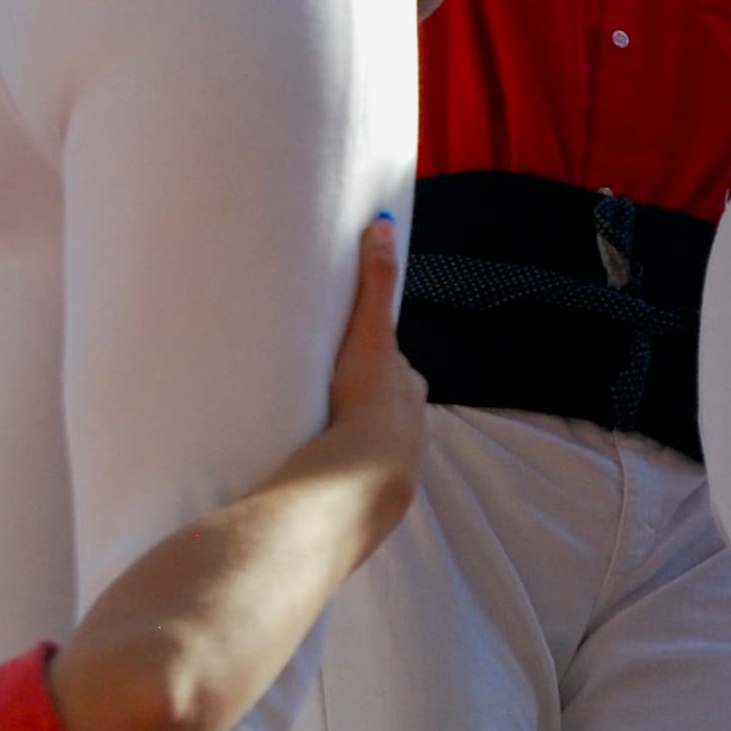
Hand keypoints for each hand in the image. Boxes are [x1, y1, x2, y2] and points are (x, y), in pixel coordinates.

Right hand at [323, 217, 426, 509]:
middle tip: (333, 403)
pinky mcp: (369, 505)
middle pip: (391, 411)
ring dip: (354, 446)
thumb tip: (383, 225)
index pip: (398, 373)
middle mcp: (411, 431)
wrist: (362, 481)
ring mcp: (393, 470)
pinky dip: (342, 481)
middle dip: (369, 406)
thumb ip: (375, 283)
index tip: (356, 365)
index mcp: (409, 393)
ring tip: (322, 445)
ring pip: (376, 450)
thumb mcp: (372, 335)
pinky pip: (355, 487)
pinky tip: (320, 485)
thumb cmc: (369, 400)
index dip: (380, 365)